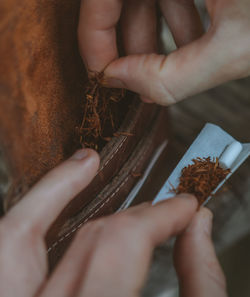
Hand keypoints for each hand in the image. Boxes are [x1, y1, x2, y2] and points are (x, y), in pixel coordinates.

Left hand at [0, 149, 226, 296]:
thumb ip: (202, 286)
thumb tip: (199, 228)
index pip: (124, 247)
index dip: (163, 216)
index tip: (186, 206)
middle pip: (93, 244)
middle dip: (139, 218)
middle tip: (165, 208)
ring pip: (16, 238)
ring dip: (55, 192)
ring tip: (86, 164)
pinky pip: (8, 254)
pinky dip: (31, 218)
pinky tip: (54, 196)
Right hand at [78, 0, 249, 104]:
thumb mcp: (238, 49)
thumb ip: (171, 77)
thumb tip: (121, 83)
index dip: (94, 37)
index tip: (102, 75)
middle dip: (128, 42)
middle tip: (137, 80)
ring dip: (155, 34)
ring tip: (173, 66)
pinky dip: (177, 17)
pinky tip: (196, 41)